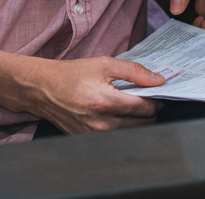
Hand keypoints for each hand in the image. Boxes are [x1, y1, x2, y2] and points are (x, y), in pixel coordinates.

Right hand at [21, 55, 164, 134]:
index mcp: (105, 102)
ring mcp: (93, 135)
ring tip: (137, 105)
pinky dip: (124, 126)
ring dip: (140, 120)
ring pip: (131, 133)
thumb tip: (158, 80)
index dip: (158, 100)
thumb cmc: (72, 74)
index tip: (161, 92)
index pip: (144, 107)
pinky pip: (115, 137)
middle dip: (152, 111)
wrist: (42, 88)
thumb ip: (134, 72)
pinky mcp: (87, 140)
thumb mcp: (105, 64)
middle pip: (142, 124)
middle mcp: (100, 123)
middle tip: (152, 98)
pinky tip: (121, 114)